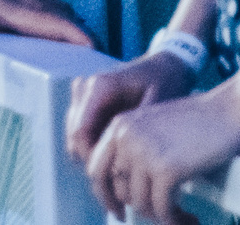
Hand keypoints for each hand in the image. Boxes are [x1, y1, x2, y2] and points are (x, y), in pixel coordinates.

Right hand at [67, 49, 198, 162]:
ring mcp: (84, 92)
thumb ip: (138, 130)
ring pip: (75, 134)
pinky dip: (95, 143)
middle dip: (93, 158)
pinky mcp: (87, 99)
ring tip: (121, 163)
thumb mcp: (159, 103)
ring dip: (93, 152)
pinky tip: (117, 150)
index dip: (94, 158)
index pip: (80, 132)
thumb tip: (121, 159)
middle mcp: (86, 87)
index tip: (116, 173)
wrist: (165, 66)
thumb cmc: (165, 81)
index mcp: (100, 87)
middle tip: (120, 174)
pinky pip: (82, 128)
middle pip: (74, 135)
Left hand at [83, 81, 239, 224]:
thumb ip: (135, 150)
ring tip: (180, 218)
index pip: (96, 169)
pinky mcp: (166, 170)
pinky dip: (174, 219)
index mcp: (120, 126)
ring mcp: (144, 153)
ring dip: (160, 216)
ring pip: (140, 203)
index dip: (105, 195)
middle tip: (159, 217)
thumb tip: (124, 191)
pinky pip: (162, 209)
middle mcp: (126, 137)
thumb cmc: (201, 121)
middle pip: (118, 190)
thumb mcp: (155, 128)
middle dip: (137, 208)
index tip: (118, 210)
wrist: (231, 110)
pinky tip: (188, 219)